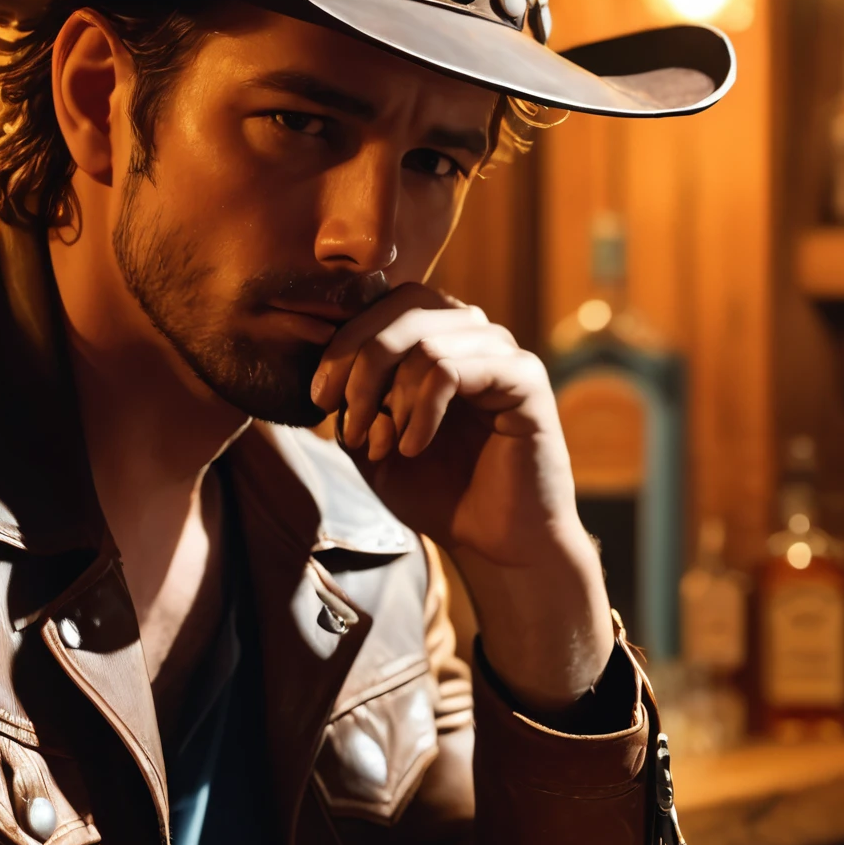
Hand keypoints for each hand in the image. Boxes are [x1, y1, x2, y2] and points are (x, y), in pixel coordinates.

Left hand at [309, 285, 612, 708]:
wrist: (495, 542)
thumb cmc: (438, 492)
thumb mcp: (372, 443)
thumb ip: (350, 399)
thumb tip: (324, 367)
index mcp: (440, 337)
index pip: (385, 302)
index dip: (343, 341)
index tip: (319, 398)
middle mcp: (474, 333)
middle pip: (403, 307)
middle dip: (358, 362)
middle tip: (345, 418)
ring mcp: (502, 352)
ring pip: (424, 339)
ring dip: (388, 396)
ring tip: (384, 446)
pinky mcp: (524, 379)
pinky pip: (452, 370)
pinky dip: (420, 410)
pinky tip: (413, 448)